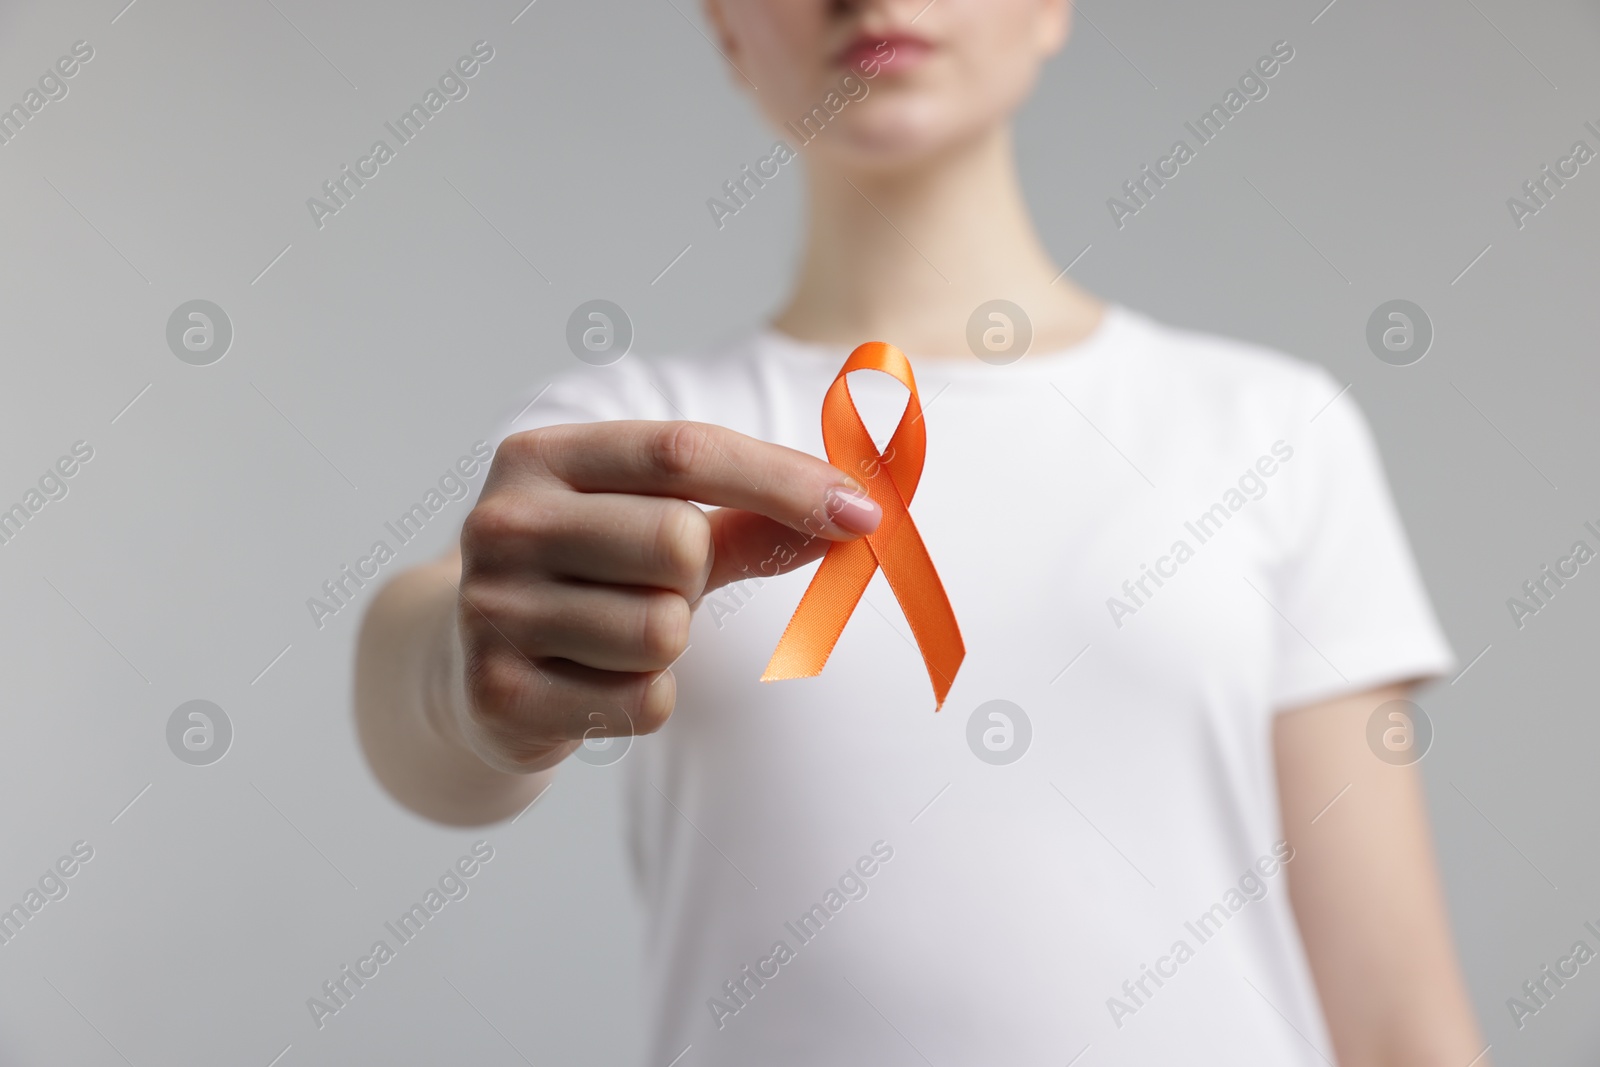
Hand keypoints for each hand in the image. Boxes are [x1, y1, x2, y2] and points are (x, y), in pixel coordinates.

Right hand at [453, 420, 880, 772]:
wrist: (466, 667)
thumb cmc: (588, 579)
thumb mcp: (655, 527)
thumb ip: (748, 517)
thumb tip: (857, 514)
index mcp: (542, 456)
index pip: (682, 450)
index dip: (784, 480)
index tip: (865, 512)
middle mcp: (502, 522)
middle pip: (678, 542)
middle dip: (695, 577)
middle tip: (655, 589)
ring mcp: (491, 609)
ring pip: (663, 630)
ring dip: (668, 644)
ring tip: (613, 637)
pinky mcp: (498, 694)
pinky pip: (643, 701)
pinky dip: (644, 699)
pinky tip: (593, 684)